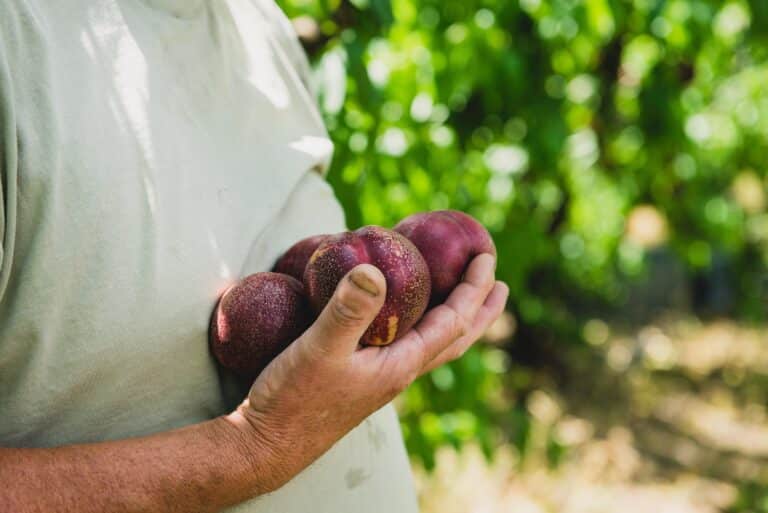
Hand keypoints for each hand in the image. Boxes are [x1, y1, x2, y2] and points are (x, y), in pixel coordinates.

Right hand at [227, 253, 507, 492]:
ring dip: (455, 318)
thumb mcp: (319, 350)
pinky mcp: (361, 379)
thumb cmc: (294, 401)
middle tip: (498, 283)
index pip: (454, 322)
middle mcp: (399, 373)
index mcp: (401, 365)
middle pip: (456, 339)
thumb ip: (347, 311)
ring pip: (433, 344)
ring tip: (462, 296)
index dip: (473, 289)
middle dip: (480, 309)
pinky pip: (405, 346)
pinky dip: (419, 324)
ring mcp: (381, 378)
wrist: (267, 446)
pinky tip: (399, 317)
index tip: (487, 257)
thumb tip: (375, 271)